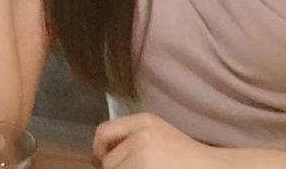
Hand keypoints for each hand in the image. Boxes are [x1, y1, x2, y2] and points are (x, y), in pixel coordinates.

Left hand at [92, 113, 216, 168]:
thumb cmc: (185, 159)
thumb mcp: (158, 136)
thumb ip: (133, 139)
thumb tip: (102, 157)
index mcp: (143, 121)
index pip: (103, 132)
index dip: (100, 151)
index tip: (108, 164)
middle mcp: (139, 133)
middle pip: (108, 160)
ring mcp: (142, 154)